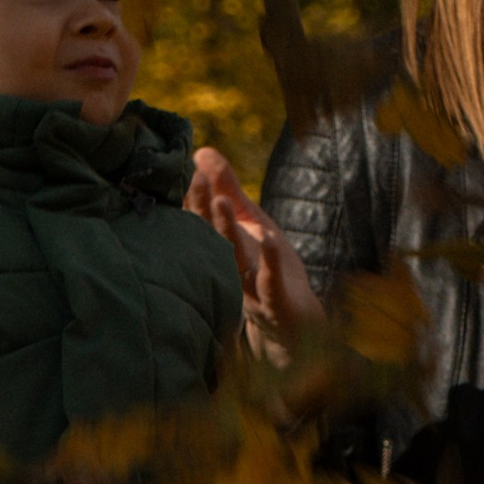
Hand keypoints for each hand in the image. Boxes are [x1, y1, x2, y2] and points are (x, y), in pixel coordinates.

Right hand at [189, 146, 328, 362]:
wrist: (294, 331)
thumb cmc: (269, 272)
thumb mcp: (252, 224)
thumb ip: (228, 188)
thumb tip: (201, 152)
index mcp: (221, 249)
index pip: (201, 221)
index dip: (195, 196)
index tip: (190, 169)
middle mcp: (229, 269)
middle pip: (210, 237)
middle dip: (203, 209)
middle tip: (196, 180)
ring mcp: (250, 289)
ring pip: (234, 258)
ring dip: (226, 231)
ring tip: (222, 201)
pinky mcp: (275, 304)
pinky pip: (270, 281)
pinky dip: (269, 260)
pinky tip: (268, 238)